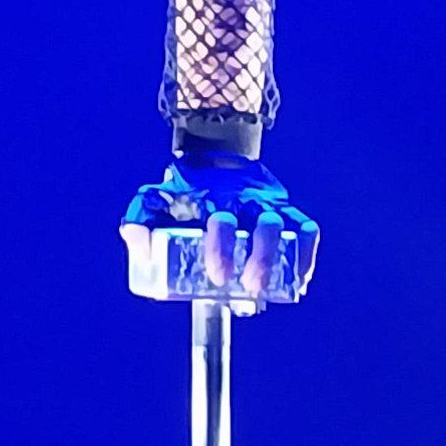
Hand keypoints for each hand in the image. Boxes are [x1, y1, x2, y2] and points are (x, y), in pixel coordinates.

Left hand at [120, 156, 320, 302]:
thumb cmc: (182, 190)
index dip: (222, 249)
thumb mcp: (154, 200)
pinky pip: (305, 225)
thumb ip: (138, 222)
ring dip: (281, 258)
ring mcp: (267, 203)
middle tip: (250, 287)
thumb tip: (142, 252)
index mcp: (213, 199)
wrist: (214, 156)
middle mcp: (244, 199)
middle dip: (261, 259)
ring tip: (275, 290)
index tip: (218, 276)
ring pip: (285, 225)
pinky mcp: (285, 207)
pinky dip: (307, 251)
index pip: (222, 222)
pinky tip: (300, 279)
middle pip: (262, 225)